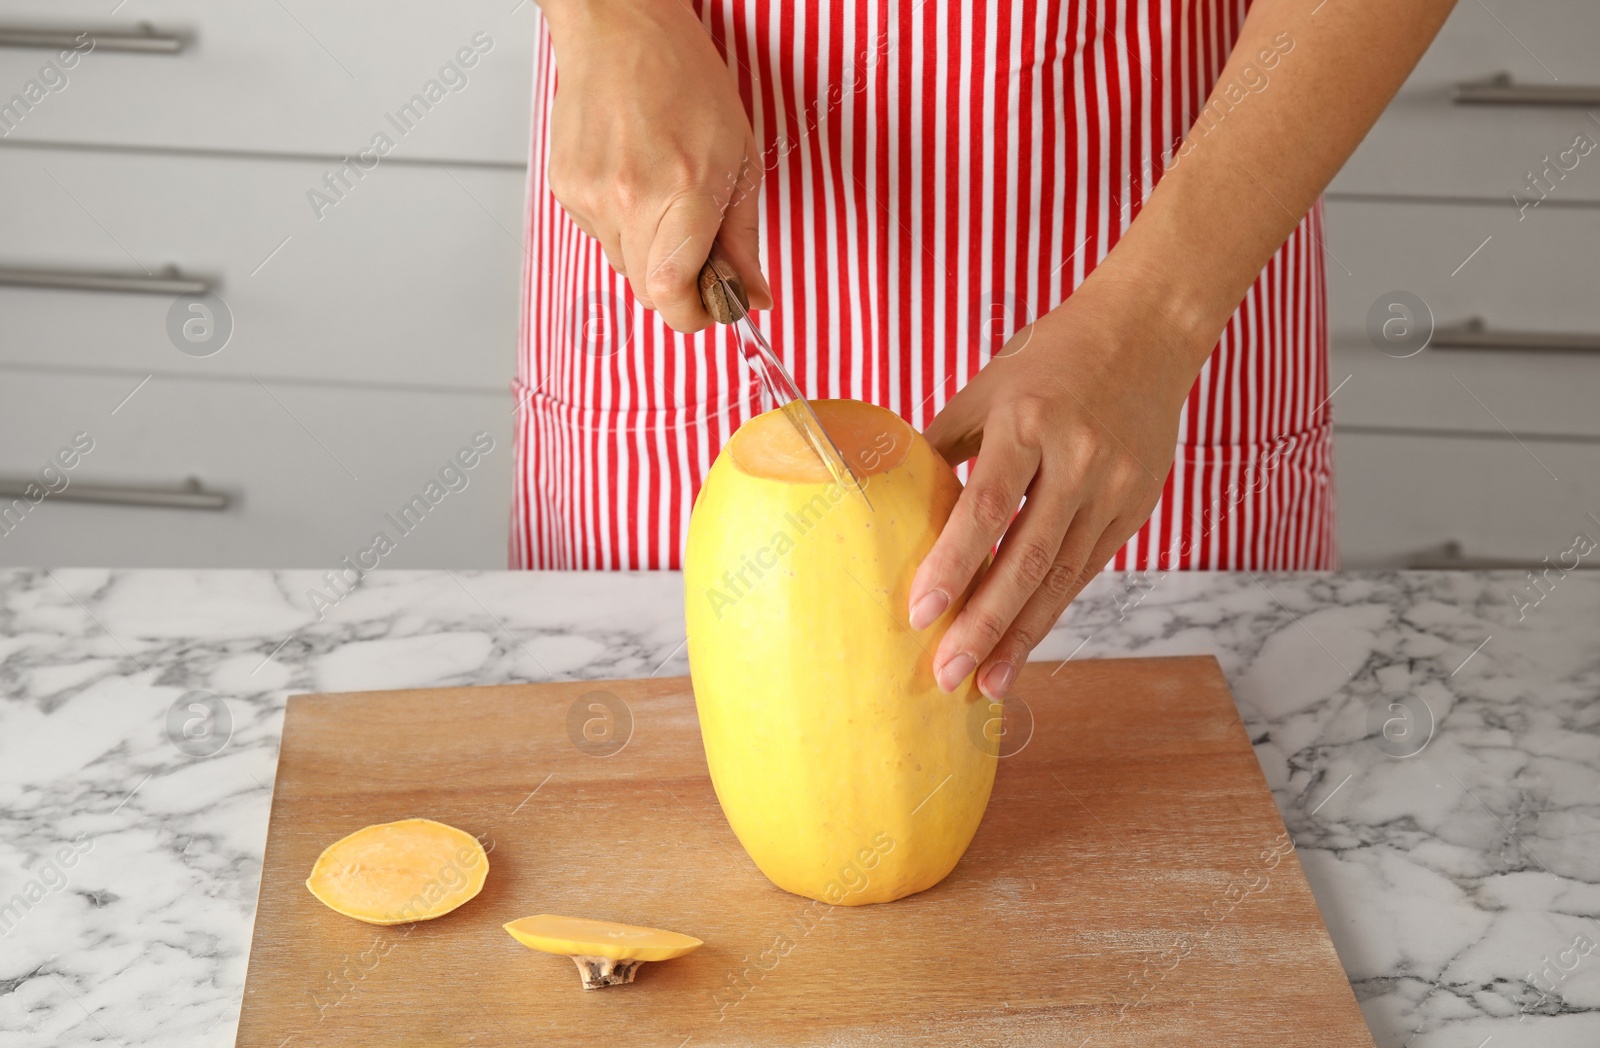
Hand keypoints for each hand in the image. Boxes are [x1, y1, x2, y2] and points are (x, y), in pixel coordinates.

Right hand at [542, 0, 771, 330]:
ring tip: (662, 195)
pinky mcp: (566, 189)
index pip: (672, 293)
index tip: (710, 309)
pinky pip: (600, 236)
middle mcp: (629, 198)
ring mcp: (591, 195)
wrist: (621, 31)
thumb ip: (742, 238)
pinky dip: (622, 224)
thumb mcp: (739, 159)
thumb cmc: (685, 81)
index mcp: (682, 190)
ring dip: (649, 250)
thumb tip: (751, 296)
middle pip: (649, 290)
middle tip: (698, 247)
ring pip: (624, 265)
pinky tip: (633, 178)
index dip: (694, 316)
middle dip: (678, 283)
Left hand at [910, 265, 1206, 698]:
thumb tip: (892, 505)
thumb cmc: (1049, 358)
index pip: (986, 507)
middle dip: (986, 624)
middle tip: (947, 676)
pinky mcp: (1137, 506)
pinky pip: (1087, 568)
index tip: (920, 614)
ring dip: (1022, 635)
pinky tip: (1024, 642)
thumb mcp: (986, 388)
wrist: (1146, 332)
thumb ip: (943, 448)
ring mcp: (1116, 486)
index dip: (953, 565)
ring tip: (986, 683)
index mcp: (1029, 421)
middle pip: (1029, 557)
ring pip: (1064, 576)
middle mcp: (1078, 458)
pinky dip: (1052, 607)